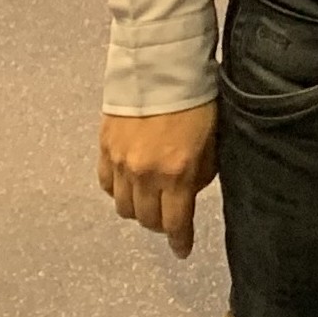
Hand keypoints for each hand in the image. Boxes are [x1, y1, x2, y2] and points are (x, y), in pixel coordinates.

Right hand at [97, 103, 217, 257]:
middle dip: (159, 223)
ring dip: (138, 209)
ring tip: (150, 200)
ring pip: (124, 207)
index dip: (179, 239)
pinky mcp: (104, 150)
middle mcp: (146, 174)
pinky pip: (106, 186)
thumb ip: (202, 169)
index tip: (182, 250)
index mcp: (177, 171)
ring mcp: (121, 163)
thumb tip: (191, 190)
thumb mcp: (213, 136)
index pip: (175, 221)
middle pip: (146, 218)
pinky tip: (129, 183)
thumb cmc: (198, 97)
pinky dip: (118, 191)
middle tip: (169, 217)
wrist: (161, 65)